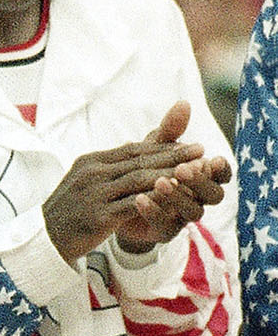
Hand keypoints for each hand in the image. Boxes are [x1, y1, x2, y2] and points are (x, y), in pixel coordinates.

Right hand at [41, 103, 222, 264]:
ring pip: (139, 180)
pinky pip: (132, 205)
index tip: (189, 143)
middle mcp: (92, 174)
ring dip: (169, 174)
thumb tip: (137, 150)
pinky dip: (155, 199)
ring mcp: (94, 194)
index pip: (132, 149)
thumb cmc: (70, 211)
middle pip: (139, 160)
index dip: (163, 146)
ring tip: (194, 172)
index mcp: (90, 162)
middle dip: (173, 155)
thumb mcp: (87, 182)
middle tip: (201, 150)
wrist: (45, 239)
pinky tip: (174, 198)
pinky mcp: (98, 217)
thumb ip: (112, 167)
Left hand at [110, 103, 230, 254]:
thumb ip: (170, 130)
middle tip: (183, 168)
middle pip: (214, 195)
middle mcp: (197, 198)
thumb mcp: (154, 147)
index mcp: (201, 177)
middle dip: (200, 181)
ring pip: (192, 212)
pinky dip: (153, 211)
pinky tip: (139, 198)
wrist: (115, 201)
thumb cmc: (142, 169)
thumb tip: (183, 103)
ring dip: (177, 196)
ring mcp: (182, 218)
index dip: (221, 169)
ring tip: (159, 181)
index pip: (221, 175)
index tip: (212, 159)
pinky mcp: (163, 232)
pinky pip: (165, 226)